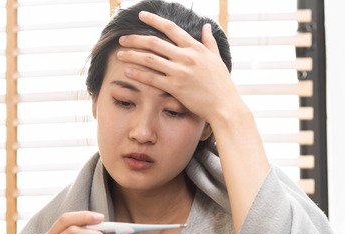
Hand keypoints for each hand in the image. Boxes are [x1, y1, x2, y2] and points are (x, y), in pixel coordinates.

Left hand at [116, 11, 246, 125]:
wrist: (224, 106)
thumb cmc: (222, 84)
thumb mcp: (217, 59)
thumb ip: (209, 42)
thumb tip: (206, 26)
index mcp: (195, 48)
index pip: (171, 28)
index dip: (154, 20)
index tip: (141, 16)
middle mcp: (186, 57)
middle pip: (154, 42)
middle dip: (135, 39)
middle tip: (122, 39)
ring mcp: (180, 72)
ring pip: (149, 59)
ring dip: (132, 55)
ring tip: (119, 54)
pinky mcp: (175, 87)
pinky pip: (151, 78)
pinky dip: (137, 74)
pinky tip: (127, 71)